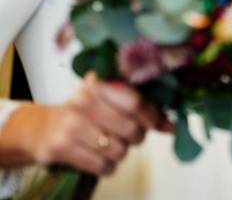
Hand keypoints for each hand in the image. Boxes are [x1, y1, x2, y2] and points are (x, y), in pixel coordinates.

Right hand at [0, 73, 160, 174]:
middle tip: (131, 135)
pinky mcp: (60, 148)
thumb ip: (144, 109)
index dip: (151, 116)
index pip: (136, 102)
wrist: (42, 128)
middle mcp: (83, 101)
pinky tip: (101, 157)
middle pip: (131, 129)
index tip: (154, 122)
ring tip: (112, 144)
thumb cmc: (86, 112)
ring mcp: (70, 125)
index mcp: (100, 83)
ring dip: (122, 152)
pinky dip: (108, 166)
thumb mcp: (112, 101)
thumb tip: (172, 126)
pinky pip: (102, 166)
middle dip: (137, 137)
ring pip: (119, 150)